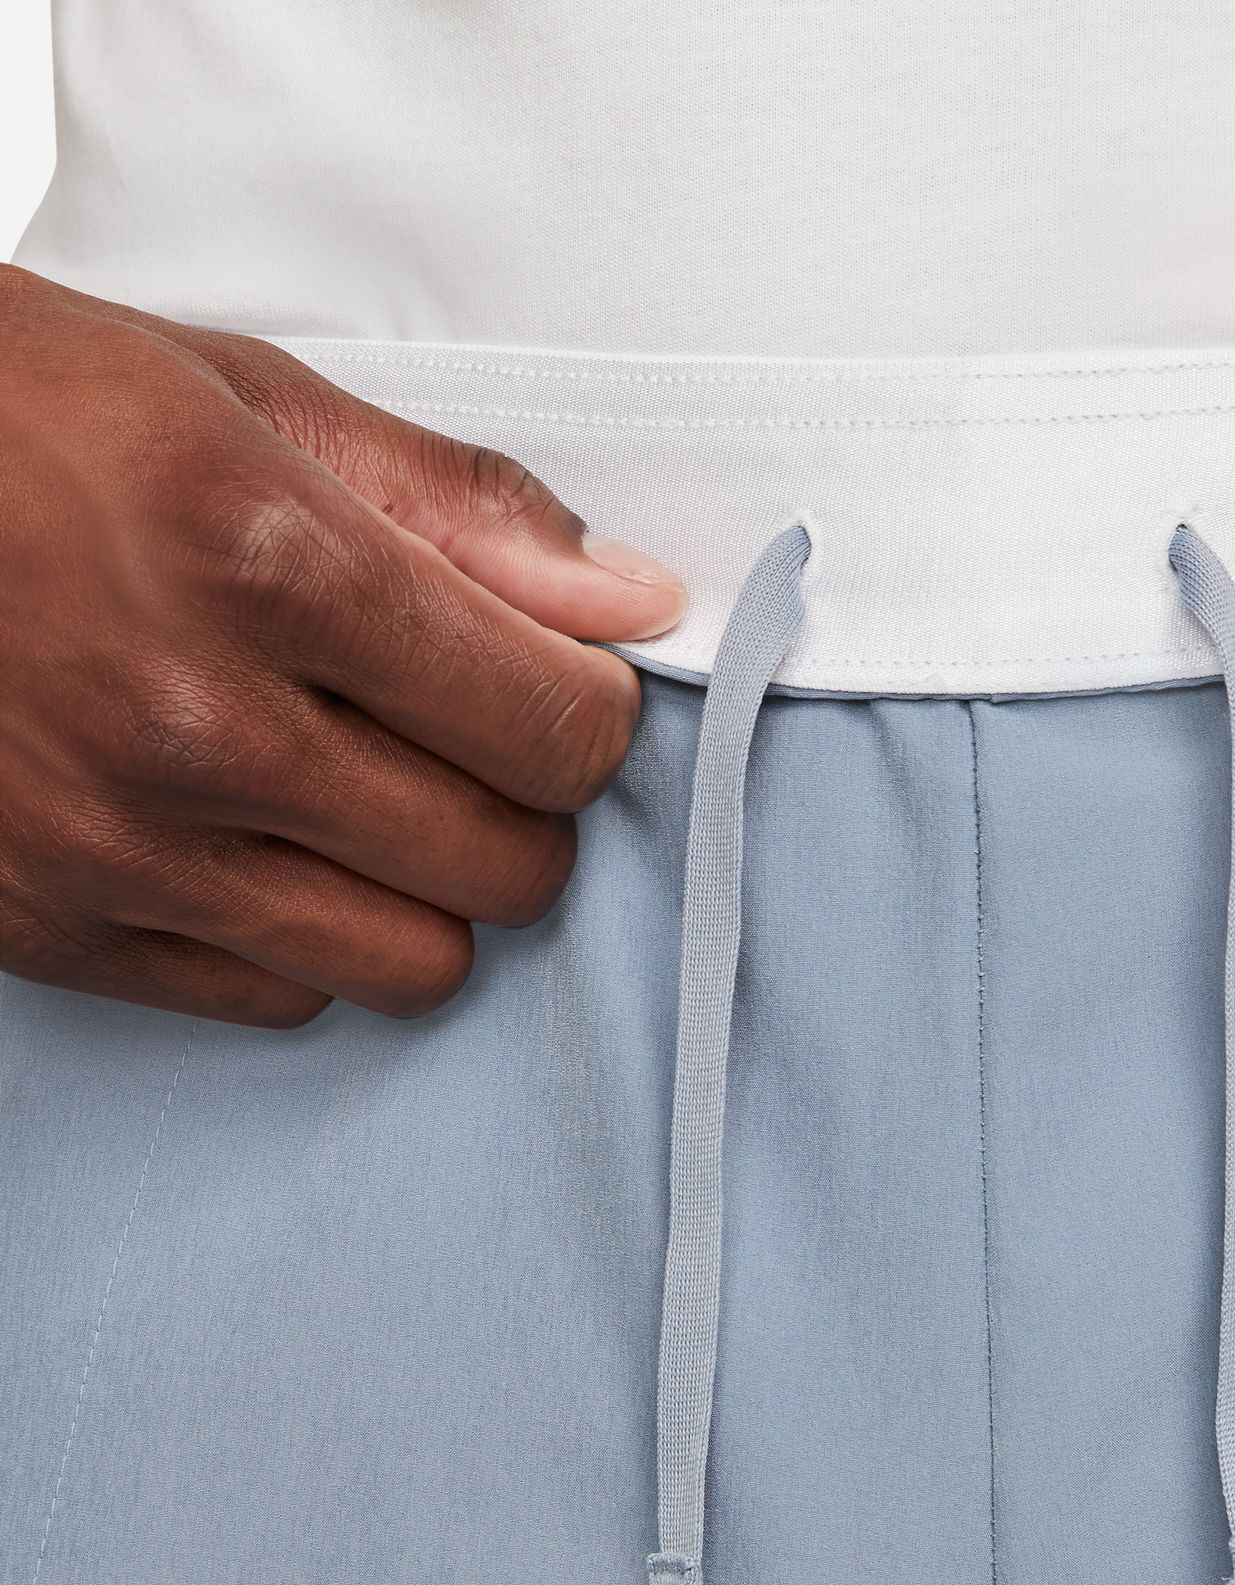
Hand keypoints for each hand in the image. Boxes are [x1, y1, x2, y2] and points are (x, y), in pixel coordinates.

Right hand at [0, 268, 684, 1024]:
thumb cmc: (9, 417)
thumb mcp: (245, 396)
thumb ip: (463, 509)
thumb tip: (632, 602)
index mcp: (266, 562)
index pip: (559, 732)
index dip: (589, 712)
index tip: (559, 682)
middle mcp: (195, 726)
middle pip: (508, 866)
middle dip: (523, 805)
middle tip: (470, 739)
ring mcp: (115, 847)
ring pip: (415, 965)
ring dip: (429, 890)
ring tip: (370, 795)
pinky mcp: (48, 928)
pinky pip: (280, 999)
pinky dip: (307, 936)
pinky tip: (262, 842)